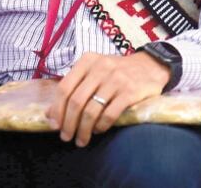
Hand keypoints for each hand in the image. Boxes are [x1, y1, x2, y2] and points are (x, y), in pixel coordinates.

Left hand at [47, 51, 169, 146]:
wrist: (150, 66)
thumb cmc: (116, 72)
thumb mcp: (95, 71)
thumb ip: (74, 87)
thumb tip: (50, 114)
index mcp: (88, 61)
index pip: (64, 88)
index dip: (57, 110)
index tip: (54, 126)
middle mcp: (101, 67)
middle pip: (76, 101)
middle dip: (68, 124)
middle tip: (67, 137)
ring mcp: (117, 79)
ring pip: (91, 111)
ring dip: (83, 130)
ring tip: (81, 139)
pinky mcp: (130, 91)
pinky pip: (109, 114)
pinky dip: (101, 126)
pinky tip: (99, 130)